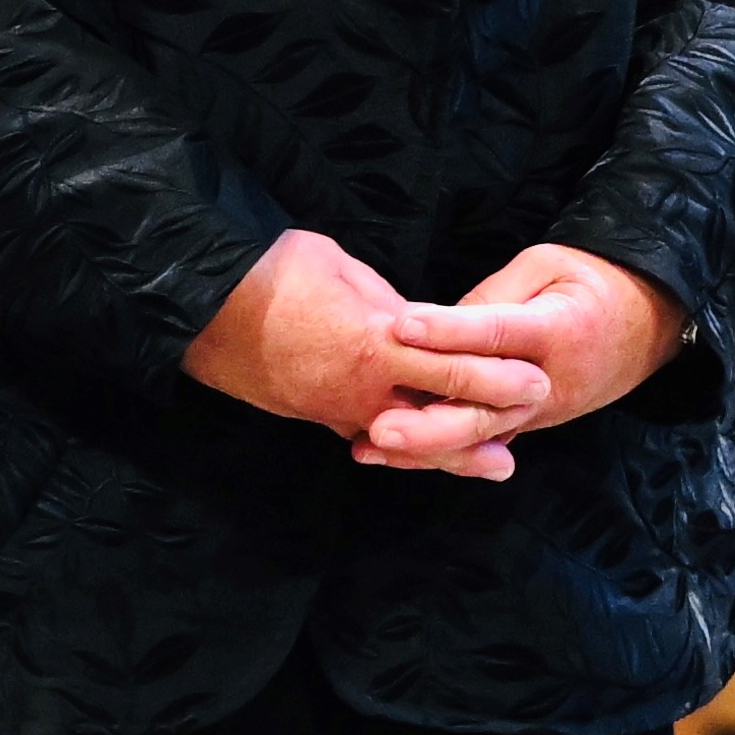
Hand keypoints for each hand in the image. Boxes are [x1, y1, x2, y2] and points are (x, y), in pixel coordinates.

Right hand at [189, 226, 540, 454]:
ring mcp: (337, 410)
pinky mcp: (315, 417)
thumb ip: (388, 305)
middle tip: (530, 425)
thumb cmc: (273, 273)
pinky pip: (369, 435)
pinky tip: (423, 450)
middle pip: (440, 415)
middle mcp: (362, 390)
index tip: (535, 377)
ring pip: (407, 439)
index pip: (453, 367)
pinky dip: (402, 445)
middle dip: (489, 422)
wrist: (199, 308)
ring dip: (452, 451)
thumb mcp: (345, 272)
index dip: (497, 374)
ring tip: (495, 462)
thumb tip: (417, 324)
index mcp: (376, 344)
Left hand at [346, 244, 684, 482]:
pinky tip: (390, 454)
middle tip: (379, 426)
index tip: (400, 326)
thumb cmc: (592, 282)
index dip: (448, 331)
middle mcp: (551, 381)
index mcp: (559, 330)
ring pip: (480, 436)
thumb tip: (437, 326)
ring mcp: (542, 410)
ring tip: (370, 446)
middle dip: (430, 423)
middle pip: (486, 409)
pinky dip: (439, 449)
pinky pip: (482, 440)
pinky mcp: (530, 421)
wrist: (649, 321)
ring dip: (425, 446)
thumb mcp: (548, 266)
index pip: (496, 333)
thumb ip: (494, 298)